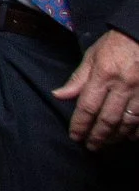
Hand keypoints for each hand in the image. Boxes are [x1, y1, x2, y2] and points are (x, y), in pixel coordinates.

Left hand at [55, 28, 138, 149]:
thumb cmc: (115, 44)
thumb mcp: (92, 56)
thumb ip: (78, 79)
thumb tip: (59, 96)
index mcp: (103, 75)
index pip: (87, 107)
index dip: (80, 125)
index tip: (75, 136)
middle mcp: (122, 86)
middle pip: (108, 119)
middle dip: (97, 136)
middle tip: (90, 146)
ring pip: (128, 122)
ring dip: (116, 136)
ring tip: (106, 143)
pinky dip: (137, 130)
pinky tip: (130, 137)